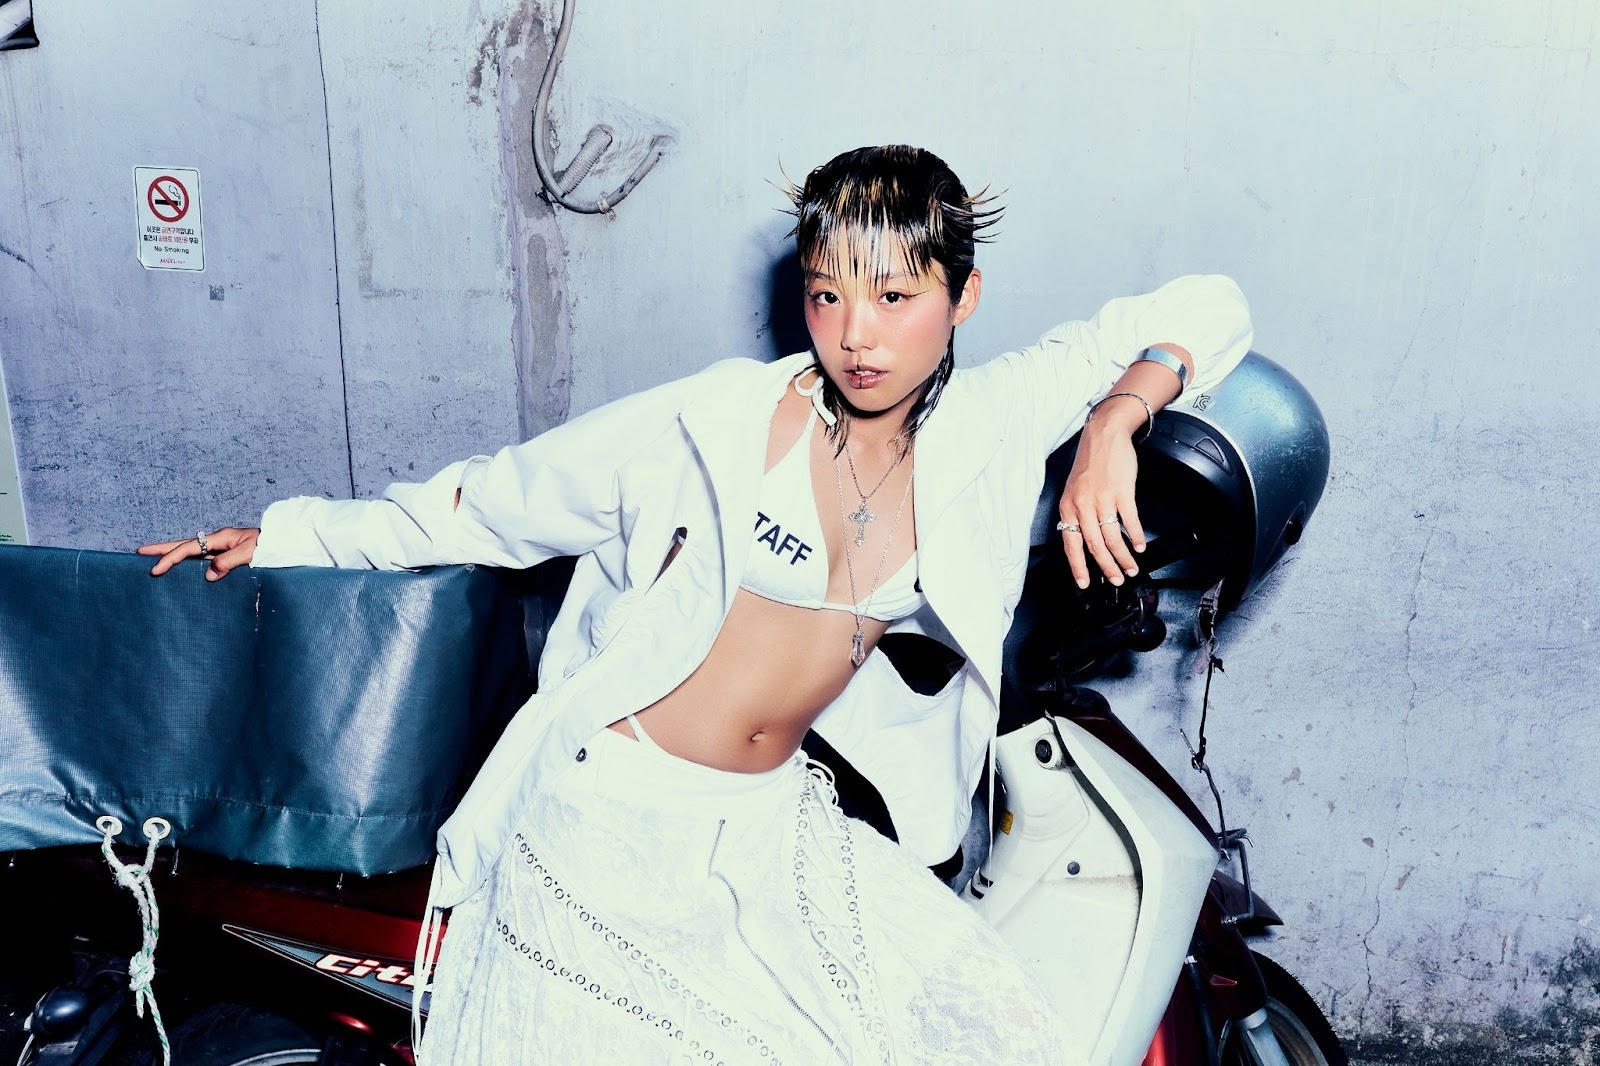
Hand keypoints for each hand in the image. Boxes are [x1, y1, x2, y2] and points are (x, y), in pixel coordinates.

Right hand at [138, 527, 259, 581]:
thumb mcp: (250, 553)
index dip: (171, 558)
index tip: (156, 570)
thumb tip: (208, 574)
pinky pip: (204, 560)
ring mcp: (222, 549)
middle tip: (140, 552)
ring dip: (174, 556)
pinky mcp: (228, 557)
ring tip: (155, 561)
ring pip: (192, 553)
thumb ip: (229, 562)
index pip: (189, 548)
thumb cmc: (270, 547)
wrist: (286, 544)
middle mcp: (218, 542)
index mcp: (221, 538)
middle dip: (162, 549)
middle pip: (185, 545)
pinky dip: (190, 564)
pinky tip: (184, 571)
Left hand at [1057, 423, 1144, 588]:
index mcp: (1067, 506)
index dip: (1078, 567)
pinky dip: (1136, 537)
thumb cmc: (1090, 462)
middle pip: (1094, 546)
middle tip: (1116, 579)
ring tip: (1131, 567)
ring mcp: (1102, 499)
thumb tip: (1085, 540)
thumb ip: (1077, 514)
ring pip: (1112, 538)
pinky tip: (1140, 545)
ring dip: (1123, 557)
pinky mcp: (1121, 491)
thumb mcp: (1074, 490)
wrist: (1104, 435)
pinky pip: (1129, 521)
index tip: (1084, 582)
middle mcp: (1082, 505)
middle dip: (1106, 568)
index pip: (1070, 544)